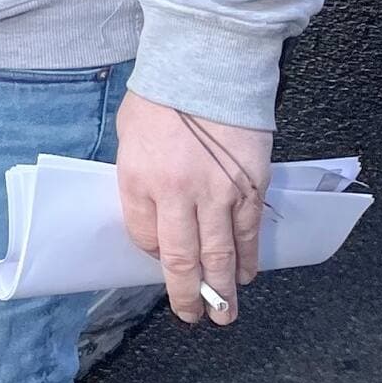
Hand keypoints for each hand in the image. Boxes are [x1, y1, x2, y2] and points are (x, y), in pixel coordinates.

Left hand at [116, 88, 271, 326]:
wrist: (208, 65)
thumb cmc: (163, 94)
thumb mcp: (131, 133)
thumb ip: (139, 175)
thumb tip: (152, 212)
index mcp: (139, 178)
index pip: (143, 235)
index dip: (152, 254)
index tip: (160, 259)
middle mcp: (177, 193)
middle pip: (182, 259)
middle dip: (187, 296)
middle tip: (192, 317)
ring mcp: (217, 193)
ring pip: (220, 254)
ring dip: (223, 290)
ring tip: (225, 314)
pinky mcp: (250, 187)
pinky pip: (249, 233)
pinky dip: (249, 258)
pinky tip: (247, 274)